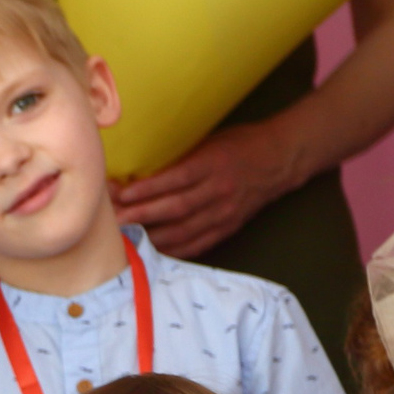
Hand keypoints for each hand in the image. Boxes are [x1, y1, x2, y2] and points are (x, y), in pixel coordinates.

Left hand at [109, 122, 303, 258]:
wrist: (280, 159)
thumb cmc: (238, 145)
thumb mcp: (209, 142)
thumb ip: (180, 158)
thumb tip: (139, 170)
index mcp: (213, 163)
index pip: (176, 179)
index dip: (148, 189)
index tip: (122, 193)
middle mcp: (220, 190)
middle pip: (176, 208)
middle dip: (142, 216)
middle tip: (114, 222)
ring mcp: (225, 212)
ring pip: (183, 230)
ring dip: (152, 236)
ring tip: (124, 239)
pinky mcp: (228, 227)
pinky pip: (197, 244)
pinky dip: (173, 249)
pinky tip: (151, 251)